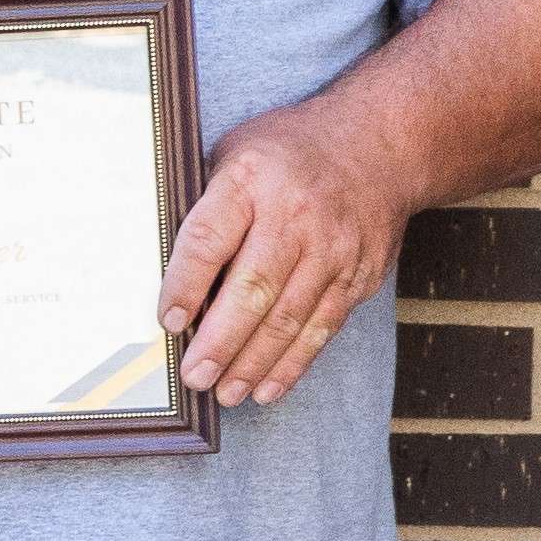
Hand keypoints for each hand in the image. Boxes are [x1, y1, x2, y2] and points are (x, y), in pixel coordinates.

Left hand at [160, 101, 408, 408]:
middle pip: (254, 287)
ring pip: (290, 317)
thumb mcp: (234, 156)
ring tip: (225, 393)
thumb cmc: (286, 154)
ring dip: (254, 362)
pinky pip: (323, 327)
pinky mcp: (359, 274)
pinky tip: (267, 387)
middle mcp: (296, 216)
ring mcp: (334, 249)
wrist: (379, 148)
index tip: (168, 322)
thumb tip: (161, 272)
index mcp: (252, 179)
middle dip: (221, 340)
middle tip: (194, 376)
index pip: (210, 238)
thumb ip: (204, 206)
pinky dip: (294, 363)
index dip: (186, 285)